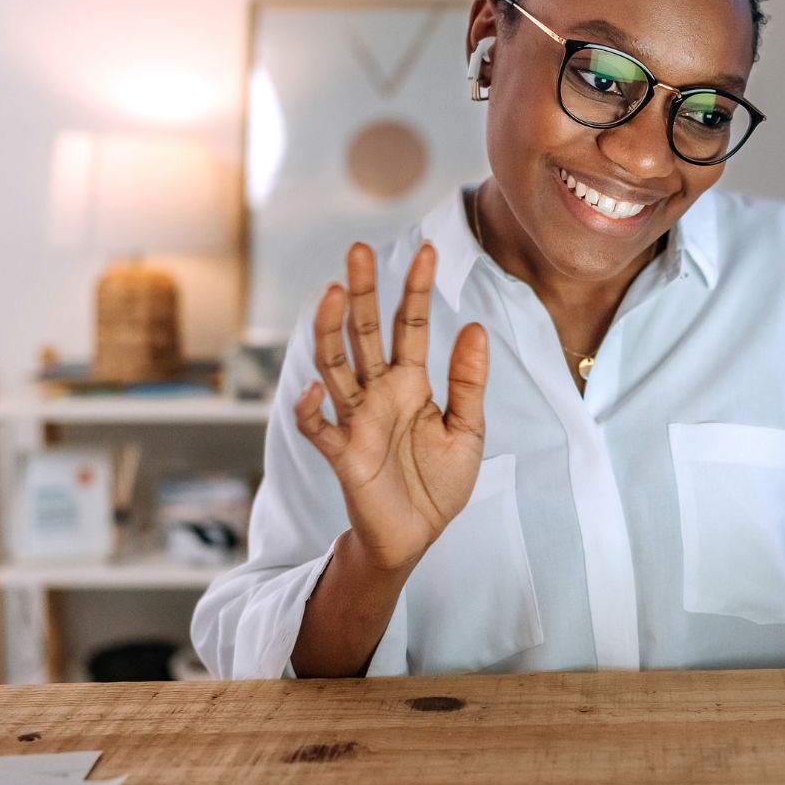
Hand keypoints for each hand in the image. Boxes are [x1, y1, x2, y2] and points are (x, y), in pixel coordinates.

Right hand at [293, 242, 489, 574]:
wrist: (418, 536)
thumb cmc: (439, 483)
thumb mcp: (468, 430)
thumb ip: (467, 381)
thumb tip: (475, 325)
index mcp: (409, 383)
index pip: (410, 325)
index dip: (415, 289)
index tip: (427, 249)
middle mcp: (378, 393)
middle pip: (364, 333)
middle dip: (361, 292)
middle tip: (358, 250)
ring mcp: (356, 420)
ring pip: (334, 366)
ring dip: (329, 330)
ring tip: (331, 292)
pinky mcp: (343, 455)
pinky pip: (317, 428)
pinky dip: (310, 409)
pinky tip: (313, 389)